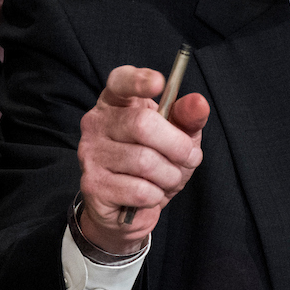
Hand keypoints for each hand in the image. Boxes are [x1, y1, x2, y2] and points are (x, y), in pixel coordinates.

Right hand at [76, 66, 208, 253]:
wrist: (127, 209)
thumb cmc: (153, 162)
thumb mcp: (176, 136)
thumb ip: (187, 118)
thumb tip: (198, 102)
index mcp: (115, 101)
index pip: (120, 81)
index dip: (138, 80)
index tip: (160, 83)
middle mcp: (96, 122)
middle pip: (142, 123)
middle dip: (178, 146)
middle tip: (190, 158)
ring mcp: (90, 153)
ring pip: (145, 161)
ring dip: (170, 176)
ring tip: (168, 179)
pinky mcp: (92, 184)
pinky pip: (139, 190)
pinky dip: (155, 195)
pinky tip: (150, 194)